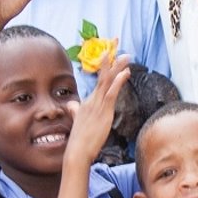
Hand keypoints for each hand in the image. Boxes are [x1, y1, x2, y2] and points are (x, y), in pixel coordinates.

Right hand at [64, 51, 129, 169]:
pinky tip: (125, 73)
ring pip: (108, 81)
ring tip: (126, 55)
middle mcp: (91, 100)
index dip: (106, 67)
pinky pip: (111, 93)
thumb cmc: (79, 141)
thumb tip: (71, 104)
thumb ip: (75, 111)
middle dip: (110, 60)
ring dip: (117, 67)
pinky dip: (118, 82)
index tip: (111, 54)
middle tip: (116, 45)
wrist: (76, 152)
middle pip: (103, 76)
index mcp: (87, 102)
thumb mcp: (78, 122)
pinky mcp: (103, 112)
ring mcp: (97, 105)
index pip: (99, 81)